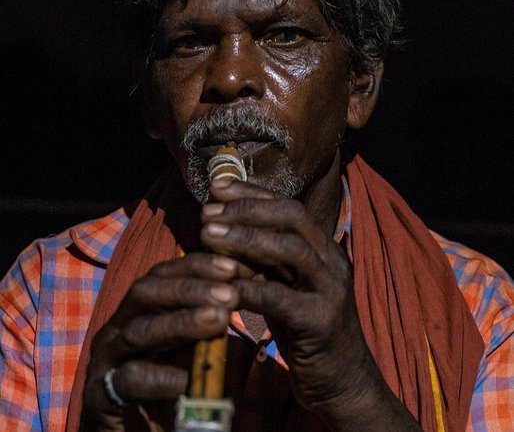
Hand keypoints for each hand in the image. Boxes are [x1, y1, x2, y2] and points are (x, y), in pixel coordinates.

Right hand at [80, 254, 239, 430]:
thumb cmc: (168, 384)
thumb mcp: (191, 345)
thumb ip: (209, 321)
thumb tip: (244, 293)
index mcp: (139, 310)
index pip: (163, 274)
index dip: (197, 266)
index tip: (233, 267)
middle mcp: (118, 326)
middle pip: (146, 292)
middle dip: (189, 288)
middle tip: (230, 294)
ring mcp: (106, 359)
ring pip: (138, 330)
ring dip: (181, 322)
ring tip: (219, 320)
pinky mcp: (99, 395)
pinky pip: (128, 380)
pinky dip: (159, 376)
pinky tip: (186, 378)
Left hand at [200, 179, 420, 430]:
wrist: (341, 379)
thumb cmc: (303, 326)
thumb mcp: (284, 284)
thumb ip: (262, 258)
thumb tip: (221, 230)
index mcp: (321, 247)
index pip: (287, 206)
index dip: (251, 194)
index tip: (217, 187)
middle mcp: (331, 260)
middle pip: (292, 217)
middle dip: (247, 209)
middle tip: (207, 213)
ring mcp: (331, 289)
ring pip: (291, 249)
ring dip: (246, 238)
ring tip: (208, 234)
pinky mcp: (322, 322)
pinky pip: (282, 299)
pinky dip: (250, 288)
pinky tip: (224, 285)